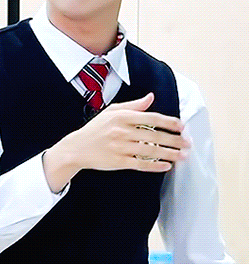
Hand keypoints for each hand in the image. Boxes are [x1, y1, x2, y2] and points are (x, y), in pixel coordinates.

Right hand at [43, 93, 190, 191]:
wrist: (76, 148)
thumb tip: (151, 97)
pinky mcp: (118, 161)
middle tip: (188, 143)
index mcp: (122, 117)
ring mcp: (120, 147)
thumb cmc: (95, 129)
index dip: (170, 122)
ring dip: (170, 153)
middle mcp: (122, 131)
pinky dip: (155, 166)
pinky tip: (166, 166)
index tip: (182, 127)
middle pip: (155, 136)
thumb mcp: (111, 111)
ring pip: (151, 151)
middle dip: (175, 140)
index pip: (152, 118)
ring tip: (182, 156)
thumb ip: (133, 105)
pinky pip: (141, 164)